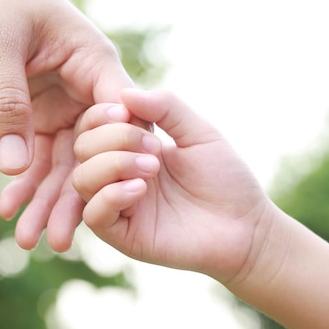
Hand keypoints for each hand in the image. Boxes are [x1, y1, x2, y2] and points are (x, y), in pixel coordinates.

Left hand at [0, 0, 133, 250]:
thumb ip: (8, 104)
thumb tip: (17, 167)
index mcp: (94, 63)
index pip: (120, 115)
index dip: (119, 159)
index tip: (113, 203)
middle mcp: (86, 89)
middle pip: (90, 150)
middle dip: (74, 196)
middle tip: (60, 241)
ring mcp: (64, 104)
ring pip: (63, 159)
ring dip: (45, 199)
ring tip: (28, 240)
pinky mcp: (40, 113)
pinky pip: (35, 152)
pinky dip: (23, 179)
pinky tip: (9, 207)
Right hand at [72, 89, 275, 281]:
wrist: (246, 226)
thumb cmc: (225, 178)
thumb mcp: (199, 132)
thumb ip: (166, 108)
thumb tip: (125, 93)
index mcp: (130, 148)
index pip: (92, 125)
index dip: (103, 115)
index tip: (130, 113)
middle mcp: (118, 175)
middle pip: (83, 148)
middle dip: (114, 139)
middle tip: (154, 148)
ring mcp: (118, 205)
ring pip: (82, 179)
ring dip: (112, 164)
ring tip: (152, 168)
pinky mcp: (123, 235)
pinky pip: (94, 214)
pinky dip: (111, 196)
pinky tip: (141, 189)